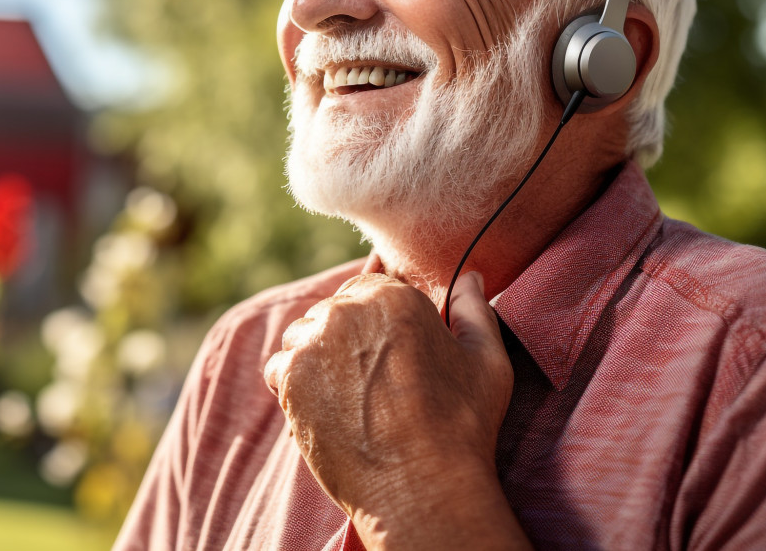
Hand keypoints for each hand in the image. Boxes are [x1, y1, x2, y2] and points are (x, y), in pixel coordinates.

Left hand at [263, 272, 523, 546]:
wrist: (422, 489)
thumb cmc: (460, 426)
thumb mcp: (486, 361)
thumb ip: (473, 309)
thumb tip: (468, 276)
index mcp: (393, 296)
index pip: (366, 288)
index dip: (373, 321)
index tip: (384, 352)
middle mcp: (347, 310)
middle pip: (332, 312)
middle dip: (344, 339)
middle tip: (368, 383)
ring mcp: (313, 342)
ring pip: (302, 337)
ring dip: (316, 358)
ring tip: (348, 397)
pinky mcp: (289, 378)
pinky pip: (280, 368)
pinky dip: (294, 385)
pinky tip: (325, 410)